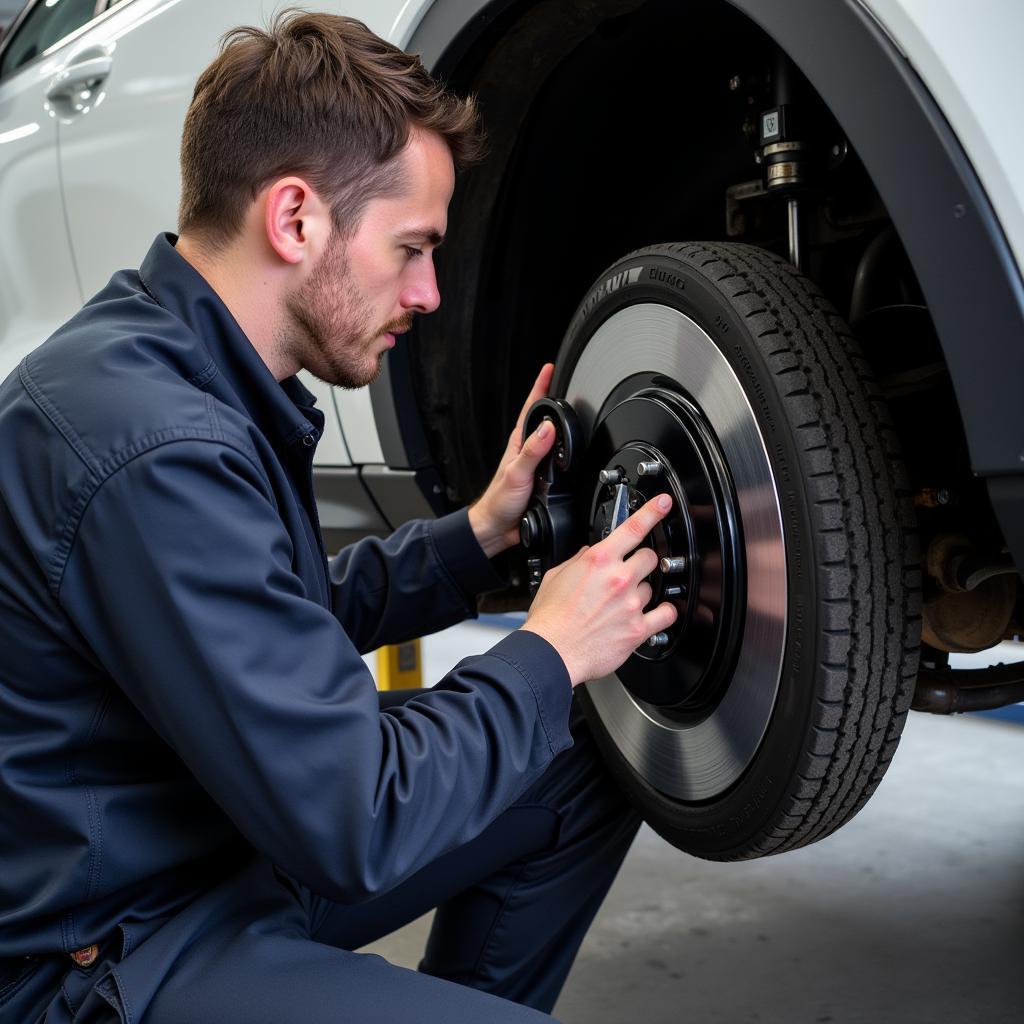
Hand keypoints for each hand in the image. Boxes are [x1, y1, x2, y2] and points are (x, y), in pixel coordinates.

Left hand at [468, 363, 556, 557]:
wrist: (498, 527)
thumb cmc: (500, 501)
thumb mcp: (517, 473)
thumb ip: (533, 451)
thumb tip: (548, 428)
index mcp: (519, 443)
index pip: (531, 408)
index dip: (541, 387)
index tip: (549, 368)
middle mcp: (528, 450)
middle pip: (545, 420)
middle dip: (554, 400)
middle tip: (566, 381)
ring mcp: (535, 464)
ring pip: (553, 439)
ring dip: (562, 426)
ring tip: (572, 409)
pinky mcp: (543, 479)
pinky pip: (557, 459)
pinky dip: (566, 452)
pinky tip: (571, 450)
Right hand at [521, 495, 677, 686]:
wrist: (552, 651)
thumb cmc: (550, 618)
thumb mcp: (555, 577)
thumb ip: (576, 561)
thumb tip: (587, 553)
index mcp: (598, 561)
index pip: (632, 528)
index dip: (652, 511)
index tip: (663, 503)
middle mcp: (618, 579)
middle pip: (649, 557)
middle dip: (641, 562)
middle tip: (629, 573)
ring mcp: (631, 604)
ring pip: (653, 586)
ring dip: (642, 591)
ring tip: (623, 604)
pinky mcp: (638, 628)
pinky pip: (666, 614)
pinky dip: (662, 613)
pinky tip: (653, 615)